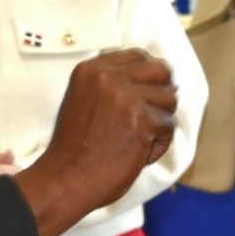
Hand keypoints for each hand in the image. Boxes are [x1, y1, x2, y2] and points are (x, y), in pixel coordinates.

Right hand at [15, 49, 176, 235]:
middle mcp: (108, 75)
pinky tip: (138, 154)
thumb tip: (158, 77)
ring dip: (160, 123)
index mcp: (92, 69)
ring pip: (169, 98)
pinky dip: (159, 144)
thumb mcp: (85, 100)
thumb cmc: (76, 148)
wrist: (65, 179)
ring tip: (138, 141)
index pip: (139, 56)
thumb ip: (112, 85)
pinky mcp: (142, 119)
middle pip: (161, 71)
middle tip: (151, 118)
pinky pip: (169, 125)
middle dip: (161, 95)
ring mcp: (126, 95)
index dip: (149, 77)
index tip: (145, 97)